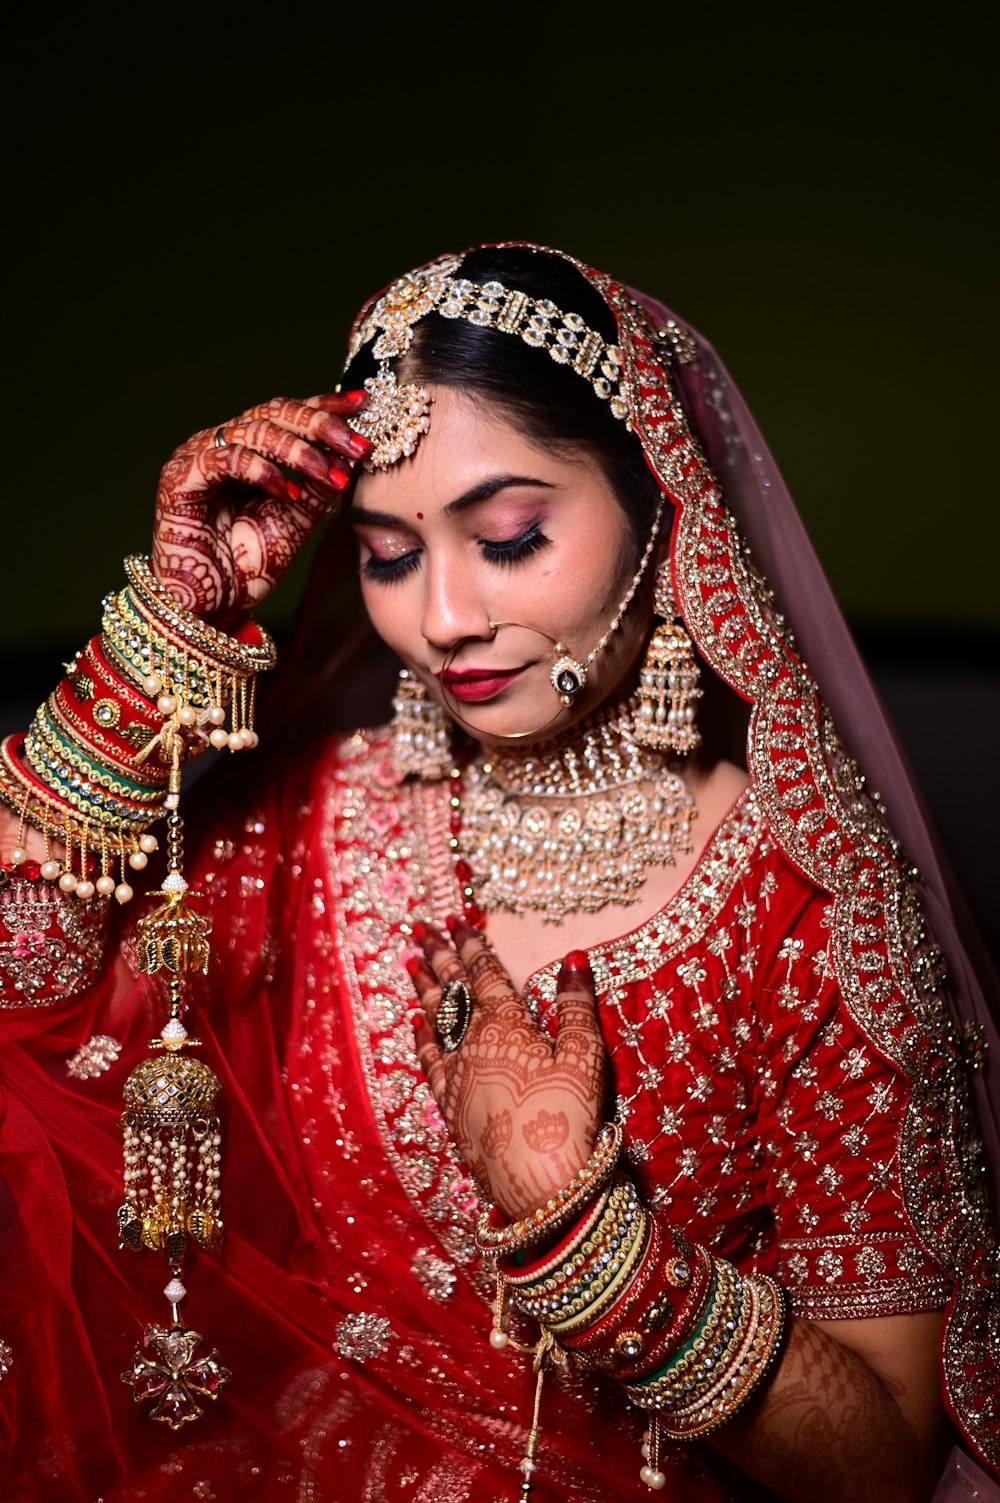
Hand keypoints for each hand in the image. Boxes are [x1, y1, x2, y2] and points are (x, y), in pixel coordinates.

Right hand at [151, 391, 370, 620]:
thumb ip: (319, 486)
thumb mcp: (298, 519)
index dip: (325, 406)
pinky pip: (225, 459)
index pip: (288, 414)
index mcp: (249, 449)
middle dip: (320, 425)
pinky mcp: (179, 477)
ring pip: (254, 431)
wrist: (214, 603)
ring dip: (299, 451)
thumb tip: (351, 453)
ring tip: (329, 474)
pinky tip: (288, 490)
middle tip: (355, 442)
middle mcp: (222, 444)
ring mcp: (198, 457)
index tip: (364, 404)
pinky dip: (261, 471)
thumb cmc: (249, 563)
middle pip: (273, 413)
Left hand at [408, 919, 605, 1219]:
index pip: (484, 973)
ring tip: (411, 961)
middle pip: (452, 990)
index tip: (457, 918)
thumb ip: (576, 1005)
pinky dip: (421, 1037)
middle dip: (438, 955)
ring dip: (424, 988)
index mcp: (507, 1024)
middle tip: (421, 927)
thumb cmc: (569, 1117)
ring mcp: (456, 1075)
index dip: (471, 943)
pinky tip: (416, 1023)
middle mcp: (473, 1043)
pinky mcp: (450, 1106)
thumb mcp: (586, 1056)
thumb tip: (573, 959)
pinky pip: (429, 1061)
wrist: (541, 1185)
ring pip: (435, 1020)